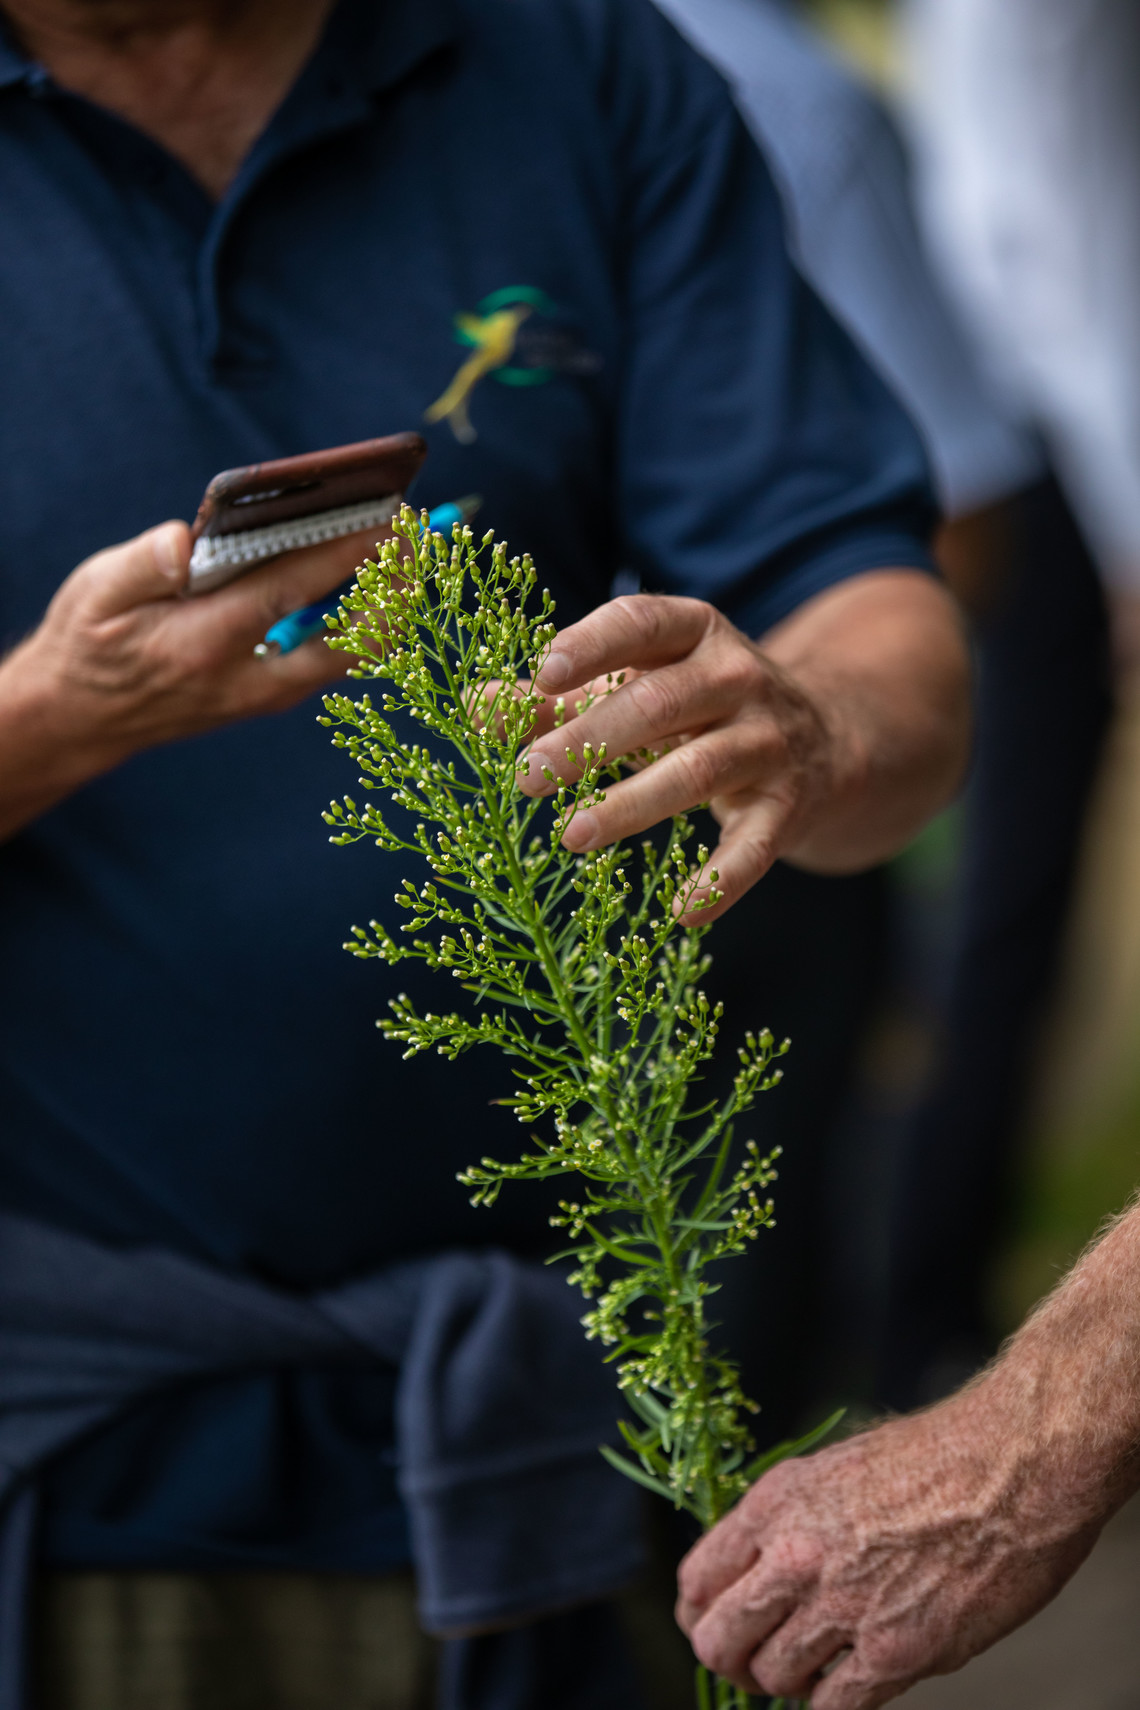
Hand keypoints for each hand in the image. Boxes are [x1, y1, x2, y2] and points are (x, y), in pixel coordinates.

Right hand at [0, 516, 387, 838]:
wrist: (86, 719)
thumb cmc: (91, 644)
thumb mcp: (95, 593)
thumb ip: (143, 563)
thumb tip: (189, 540)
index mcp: (206, 642)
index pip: (292, 590)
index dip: (347, 553)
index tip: (390, 517)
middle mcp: (253, 675)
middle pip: (350, 637)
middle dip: (395, 586)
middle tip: (421, 532)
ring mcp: (273, 690)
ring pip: (355, 653)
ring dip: (391, 602)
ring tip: (413, 546)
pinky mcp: (280, 691)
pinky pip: (341, 656)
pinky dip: (370, 617)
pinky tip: (382, 574)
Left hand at [517, 594, 841, 922]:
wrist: (824, 738)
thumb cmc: (694, 708)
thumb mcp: (632, 687)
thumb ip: (554, 699)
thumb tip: (474, 707)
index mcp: (693, 632)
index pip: (640, 623)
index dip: (593, 643)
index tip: (543, 672)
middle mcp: (738, 677)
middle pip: (661, 703)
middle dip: (591, 738)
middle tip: (527, 775)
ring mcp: (768, 741)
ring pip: (699, 771)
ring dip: (632, 806)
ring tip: (571, 836)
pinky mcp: (788, 805)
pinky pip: (756, 845)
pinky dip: (723, 880)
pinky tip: (683, 912)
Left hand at [676, 1390, 1100, 1708]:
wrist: (1014, 1464)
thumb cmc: (939, 1455)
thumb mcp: (839, 1465)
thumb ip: (794, 1518)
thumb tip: (764, 1566)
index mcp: (777, 1501)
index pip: (698, 1578)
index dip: (699, 1612)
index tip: (715, 1623)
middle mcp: (796, 1554)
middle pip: (717, 1638)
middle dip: (730, 1659)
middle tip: (753, 1666)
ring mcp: (844, 1607)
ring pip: (771, 1678)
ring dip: (786, 1683)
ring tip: (814, 1670)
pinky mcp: (897, 1651)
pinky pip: (834, 1708)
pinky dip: (834, 1706)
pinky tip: (853, 1684)